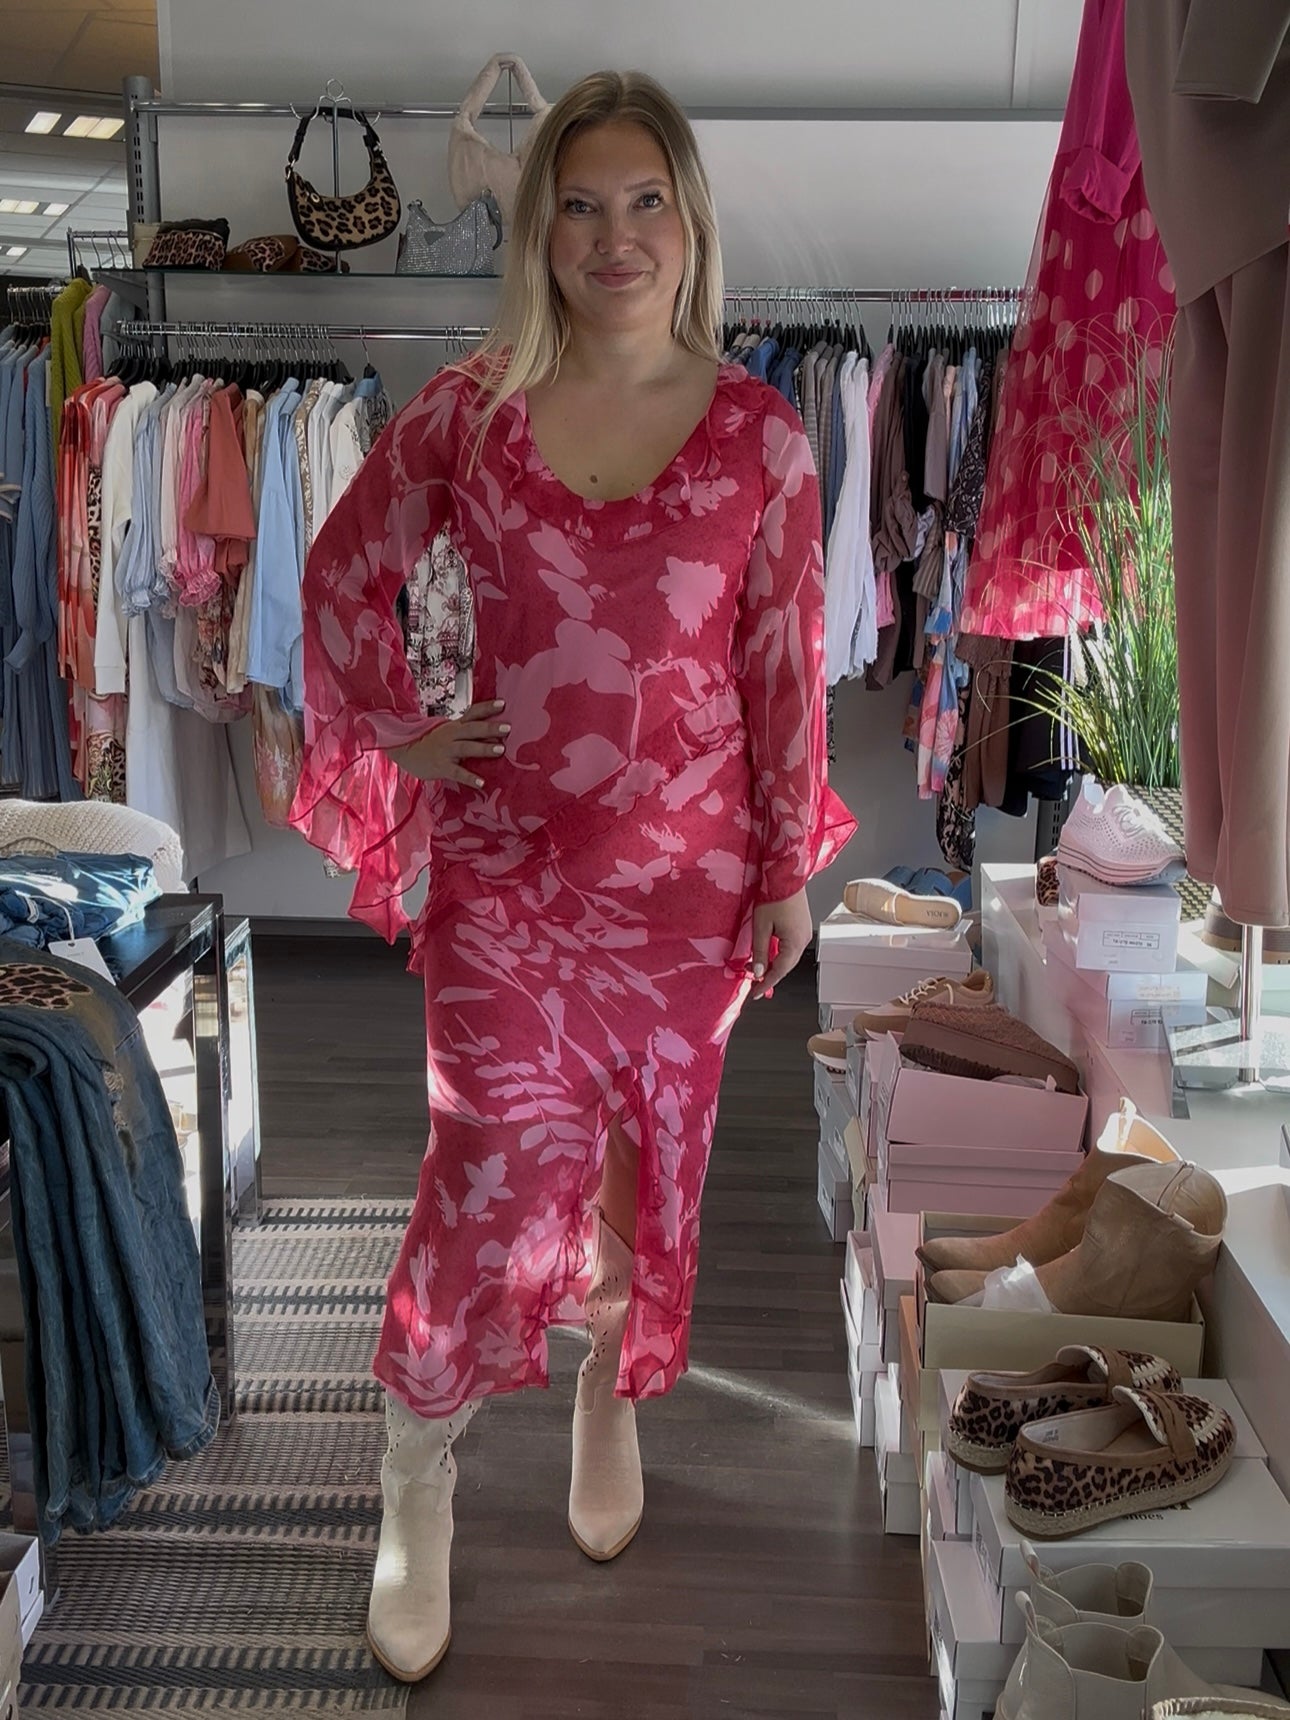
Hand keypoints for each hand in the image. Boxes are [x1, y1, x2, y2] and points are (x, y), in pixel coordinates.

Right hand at [385, 700, 508, 788]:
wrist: (404, 751)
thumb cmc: (430, 742)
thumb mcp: (447, 731)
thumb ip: (468, 732)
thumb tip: (494, 735)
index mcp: (454, 725)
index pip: (472, 713)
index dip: (487, 708)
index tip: (503, 703)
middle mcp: (451, 735)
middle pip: (473, 729)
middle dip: (490, 728)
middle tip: (507, 728)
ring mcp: (446, 750)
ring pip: (467, 747)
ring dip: (484, 748)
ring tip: (500, 750)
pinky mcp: (441, 767)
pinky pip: (457, 772)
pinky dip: (470, 778)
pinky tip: (481, 783)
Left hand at [749, 888, 811, 1000]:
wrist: (786, 873)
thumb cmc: (774, 895)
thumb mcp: (761, 926)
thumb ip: (760, 952)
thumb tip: (758, 972)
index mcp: (795, 942)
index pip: (780, 971)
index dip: (766, 984)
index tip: (755, 993)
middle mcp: (804, 940)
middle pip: (786, 966)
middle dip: (769, 975)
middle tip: (753, 983)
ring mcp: (805, 933)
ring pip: (788, 957)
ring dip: (773, 964)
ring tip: (755, 967)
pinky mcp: (802, 927)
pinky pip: (790, 947)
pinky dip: (778, 954)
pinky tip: (767, 953)